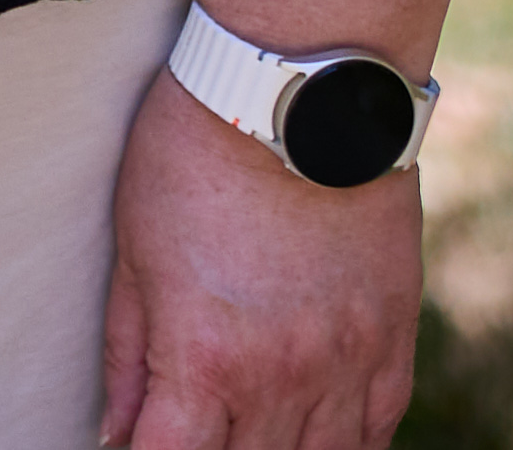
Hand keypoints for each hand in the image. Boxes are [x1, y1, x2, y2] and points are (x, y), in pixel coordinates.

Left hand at [100, 69, 424, 447]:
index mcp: (207, 360)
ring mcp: (349, 364)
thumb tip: (117, 429)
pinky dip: (344, 443)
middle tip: (192, 423)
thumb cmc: (192, 159)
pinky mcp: (395, 340)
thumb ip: (129, 355)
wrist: (295, 97)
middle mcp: (285, 378)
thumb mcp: (134, 253)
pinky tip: (313, 434)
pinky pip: (378, 428)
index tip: (139, 443)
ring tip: (246, 426)